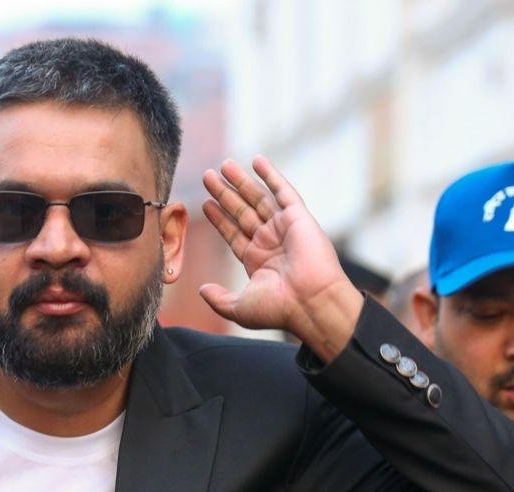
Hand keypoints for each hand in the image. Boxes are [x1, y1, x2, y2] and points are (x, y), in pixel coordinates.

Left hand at [200, 156, 362, 359]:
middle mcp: (270, 242)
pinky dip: (271, 175)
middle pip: (242, 212)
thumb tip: (202, 290)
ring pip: (258, 198)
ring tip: (223, 165)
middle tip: (207, 176)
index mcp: (258, 261)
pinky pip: (284, 191)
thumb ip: (219, 299)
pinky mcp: (299, 217)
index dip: (219, 219)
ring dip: (241, 181)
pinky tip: (257, 161)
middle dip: (225, 194)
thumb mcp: (240, 308)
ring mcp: (284, 228)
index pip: (233, 233)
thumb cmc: (279, 309)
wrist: (311, 303)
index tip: (205, 204)